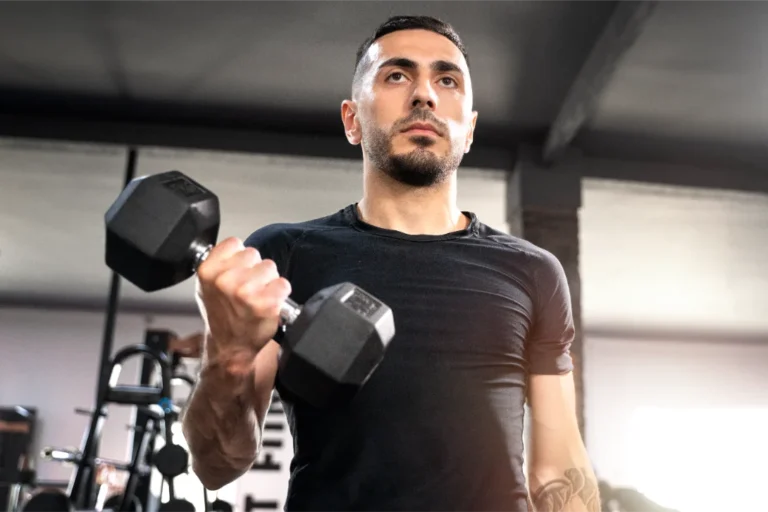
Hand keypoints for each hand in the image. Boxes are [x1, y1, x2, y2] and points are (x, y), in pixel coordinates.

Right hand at [195, 237, 291, 375]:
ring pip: (270, 267)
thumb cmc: (221, 316)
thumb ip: (218, 264)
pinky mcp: (266, 304)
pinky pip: (283, 284)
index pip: (234, 243)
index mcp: (208, 272)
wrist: (231, 347)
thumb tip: (236, 248)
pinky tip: (269, 304)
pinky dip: (280, 293)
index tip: (238, 272)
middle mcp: (225, 281)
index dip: (240, 258)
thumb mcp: (207, 286)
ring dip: (268, 280)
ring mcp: (245, 292)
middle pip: (254, 254)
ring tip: (257, 297)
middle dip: (254, 269)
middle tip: (248, 289)